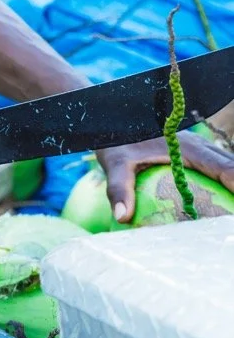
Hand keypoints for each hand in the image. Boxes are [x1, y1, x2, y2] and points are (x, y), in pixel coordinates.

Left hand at [96, 132, 233, 223]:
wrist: (115, 117)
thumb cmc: (116, 139)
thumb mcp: (115, 163)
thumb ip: (120, 188)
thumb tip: (122, 216)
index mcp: (189, 148)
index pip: (224, 167)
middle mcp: (200, 147)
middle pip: (232, 167)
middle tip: (232, 220)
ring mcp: (200, 149)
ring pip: (227, 166)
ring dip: (232, 184)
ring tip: (229, 217)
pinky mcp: (195, 155)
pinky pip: (217, 170)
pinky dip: (224, 183)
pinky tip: (219, 208)